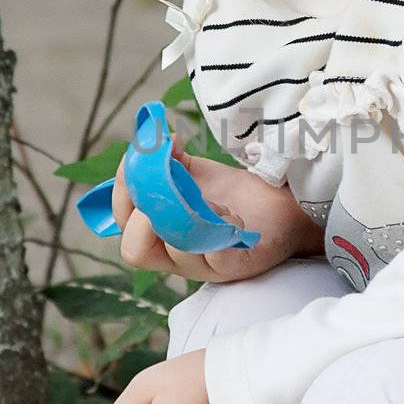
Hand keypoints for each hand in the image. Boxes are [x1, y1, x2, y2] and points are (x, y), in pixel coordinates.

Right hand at [112, 136, 322, 282]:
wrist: (281, 207)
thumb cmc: (234, 195)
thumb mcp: (195, 174)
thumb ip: (168, 160)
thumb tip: (154, 138)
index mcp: (158, 234)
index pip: (122, 224)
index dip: (122, 192)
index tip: (139, 160)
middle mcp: (175, 255)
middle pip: (135, 250)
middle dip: (145, 212)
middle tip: (169, 188)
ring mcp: (205, 265)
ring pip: (176, 253)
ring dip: (190, 216)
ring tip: (214, 202)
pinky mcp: (237, 266)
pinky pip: (219, 258)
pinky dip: (222, 229)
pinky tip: (233, 217)